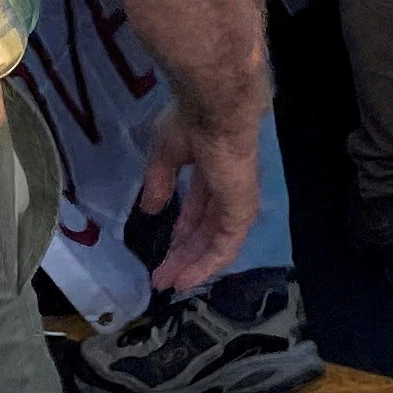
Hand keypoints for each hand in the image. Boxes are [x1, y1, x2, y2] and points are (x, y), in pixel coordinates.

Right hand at [135, 98, 264, 293]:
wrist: (215, 108)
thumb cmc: (190, 119)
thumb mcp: (165, 151)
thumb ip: (160, 181)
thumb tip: (151, 209)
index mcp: (211, 170)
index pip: (198, 210)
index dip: (180, 233)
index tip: (162, 254)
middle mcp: (227, 189)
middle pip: (205, 230)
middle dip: (183, 254)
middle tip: (162, 278)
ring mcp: (236, 200)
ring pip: (215, 242)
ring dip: (193, 264)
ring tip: (172, 284)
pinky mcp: (241, 210)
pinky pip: (226, 246)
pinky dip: (207, 265)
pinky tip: (187, 279)